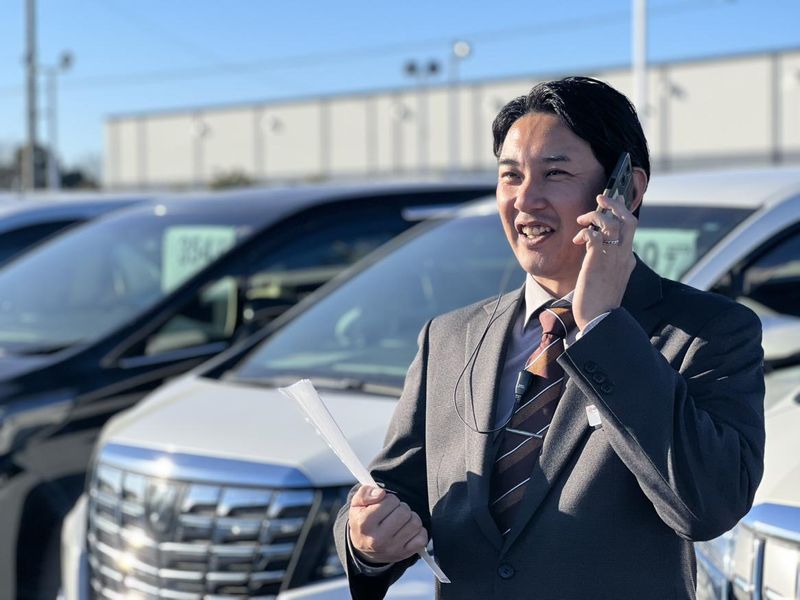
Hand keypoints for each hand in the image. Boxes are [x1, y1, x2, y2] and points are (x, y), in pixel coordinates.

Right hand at [348, 485, 428, 564]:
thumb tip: (381, 493)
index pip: (390, 501)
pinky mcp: (404, 554)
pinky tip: (407, 530)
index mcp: (364, 524)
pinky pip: (422, 538)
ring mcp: (392, 548)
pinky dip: (418, 532)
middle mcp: (378, 539)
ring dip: (410, 518)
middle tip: (393, 512)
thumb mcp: (356, 505)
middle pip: (404, 512)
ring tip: (401, 520)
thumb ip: (365, 493)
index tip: (384, 504)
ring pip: (415, 523)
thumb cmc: (362, 522)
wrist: (364, 549)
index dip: (389, 498)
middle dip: (401, 507)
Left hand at [572, 193, 636, 330]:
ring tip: (582, 221)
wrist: (599, 321)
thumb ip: (606, 263)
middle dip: (615, 204)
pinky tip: (578, 239)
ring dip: (595, 216)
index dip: (619, 213)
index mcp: (627, 259)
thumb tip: (595, 249)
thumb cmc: (599, 303)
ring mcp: (613, 258)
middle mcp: (624, 256)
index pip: (630, 228)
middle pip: (628, 219)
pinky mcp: (597, 261)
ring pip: (612, 223)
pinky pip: (594, 235)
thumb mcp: (607, 279)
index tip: (608, 206)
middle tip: (601, 197)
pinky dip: (586, 231)